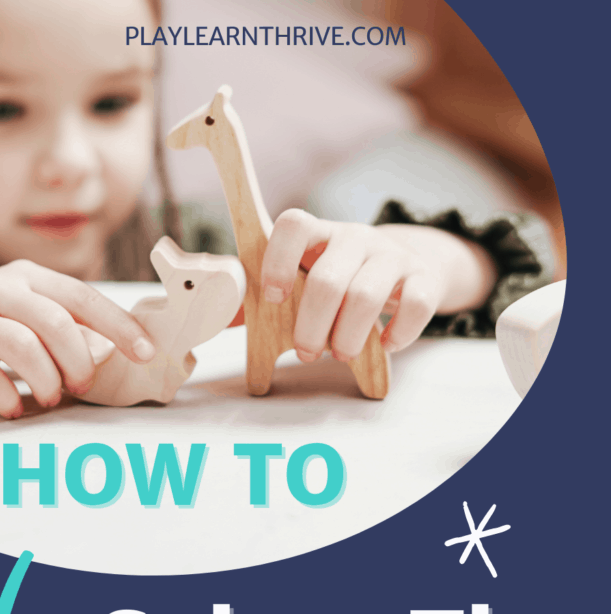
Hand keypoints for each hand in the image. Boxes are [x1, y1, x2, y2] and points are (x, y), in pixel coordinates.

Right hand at [0, 260, 157, 416]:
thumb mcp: (27, 310)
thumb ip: (67, 325)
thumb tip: (110, 351)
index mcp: (27, 279)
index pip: (82, 297)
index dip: (119, 325)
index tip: (146, 351)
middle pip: (55, 323)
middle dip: (79, 360)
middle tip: (83, 384)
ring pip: (23, 348)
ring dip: (47, 381)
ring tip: (51, 396)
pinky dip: (9, 398)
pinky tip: (15, 406)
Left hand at [261, 210, 496, 360]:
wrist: (405, 268)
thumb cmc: (341, 280)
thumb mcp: (305, 278)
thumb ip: (266, 296)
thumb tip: (223, 319)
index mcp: (318, 234)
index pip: (294, 225)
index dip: (277, 261)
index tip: (272, 298)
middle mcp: (355, 237)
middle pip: (328, 280)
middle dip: (311, 326)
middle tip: (306, 353)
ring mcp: (392, 255)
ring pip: (367, 297)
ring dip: (348, 337)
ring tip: (341, 353)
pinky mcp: (424, 278)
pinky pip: (416, 305)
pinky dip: (397, 333)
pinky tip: (384, 344)